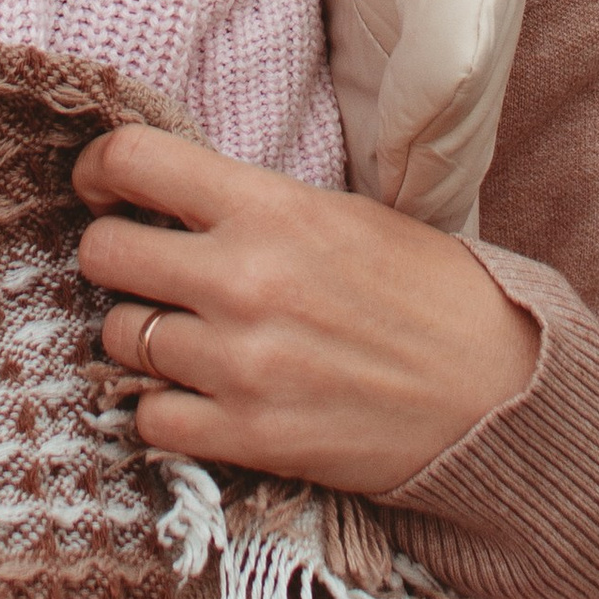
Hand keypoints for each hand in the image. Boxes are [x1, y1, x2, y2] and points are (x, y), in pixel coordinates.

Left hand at [74, 119, 538, 491]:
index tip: (107, 189)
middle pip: (101, 254)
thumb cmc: (429, 293)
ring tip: (189, 335)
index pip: (132, 161)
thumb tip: (167, 196)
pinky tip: (203, 395)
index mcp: (271, 208)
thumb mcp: (343, 215)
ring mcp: (240, 365)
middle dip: (114, 257)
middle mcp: (242, 280)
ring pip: (118, 337)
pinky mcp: (247, 438)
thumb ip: (252, 205)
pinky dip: (165, 407)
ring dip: (142, 336)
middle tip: (148, 268)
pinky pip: (148, 418)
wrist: (497, 393)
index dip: (100, 171)